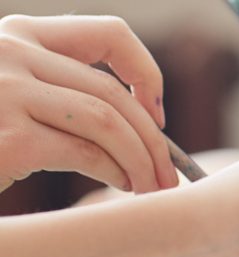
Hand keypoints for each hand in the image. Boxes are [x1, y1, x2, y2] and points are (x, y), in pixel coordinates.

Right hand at [0, 15, 173, 192]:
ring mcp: (4, 90)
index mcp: (14, 35)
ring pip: (108, 120)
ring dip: (142, 158)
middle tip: (169, 173)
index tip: (156, 115)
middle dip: (153, 137)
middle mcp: (8, 52)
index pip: (110, 34)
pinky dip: (117, 171)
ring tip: (153, 187)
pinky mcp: (7, 136)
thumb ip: (56, 88)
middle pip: (114, 91)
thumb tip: (140, 118)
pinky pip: (87, 151)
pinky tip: (124, 187)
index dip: (146, 74)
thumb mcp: (9, 93)